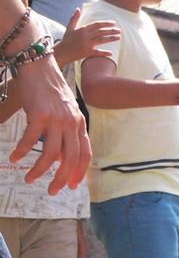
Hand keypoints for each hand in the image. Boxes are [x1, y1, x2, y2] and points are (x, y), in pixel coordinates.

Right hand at [12, 58, 89, 194]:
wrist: (39, 66)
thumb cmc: (50, 90)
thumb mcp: (65, 113)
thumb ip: (66, 134)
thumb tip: (58, 159)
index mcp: (80, 124)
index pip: (85, 155)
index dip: (79, 173)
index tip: (70, 186)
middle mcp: (72, 123)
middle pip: (70, 159)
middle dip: (61, 178)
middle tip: (51, 191)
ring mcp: (56, 119)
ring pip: (51, 153)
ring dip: (40, 170)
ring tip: (29, 179)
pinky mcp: (39, 114)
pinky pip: (31, 140)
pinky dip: (22, 151)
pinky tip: (14, 158)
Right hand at [57, 9, 119, 63]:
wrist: (62, 51)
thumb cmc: (66, 39)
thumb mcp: (70, 27)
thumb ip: (74, 18)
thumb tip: (78, 8)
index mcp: (82, 29)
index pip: (96, 24)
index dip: (106, 23)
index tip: (113, 23)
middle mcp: (85, 36)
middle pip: (101, 31)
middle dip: (111, 30)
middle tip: (119, 30)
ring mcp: (86, 44)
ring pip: (101, 40)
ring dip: (111, 38)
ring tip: (118, 37)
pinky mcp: (87, 52)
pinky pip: (97, 52)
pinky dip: (104, 52)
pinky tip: (111, 53)